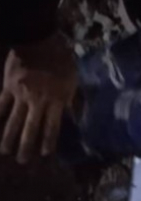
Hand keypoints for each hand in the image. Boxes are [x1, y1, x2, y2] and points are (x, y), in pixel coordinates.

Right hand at [0, 35, 76, 162]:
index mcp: (56, 98)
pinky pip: (1, 105)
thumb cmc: (60, 58)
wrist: (38, 40)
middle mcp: (38, 100)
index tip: (44, 154)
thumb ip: (70, 97)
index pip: (53, 125)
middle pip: (31, 128)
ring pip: (13, 121)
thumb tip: (72, 113)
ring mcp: (20, 95)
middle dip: (26, 146)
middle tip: (22, 161)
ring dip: (9, 137)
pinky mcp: (7, 87)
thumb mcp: (73, 77)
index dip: (48, 140)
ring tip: (5, 151)